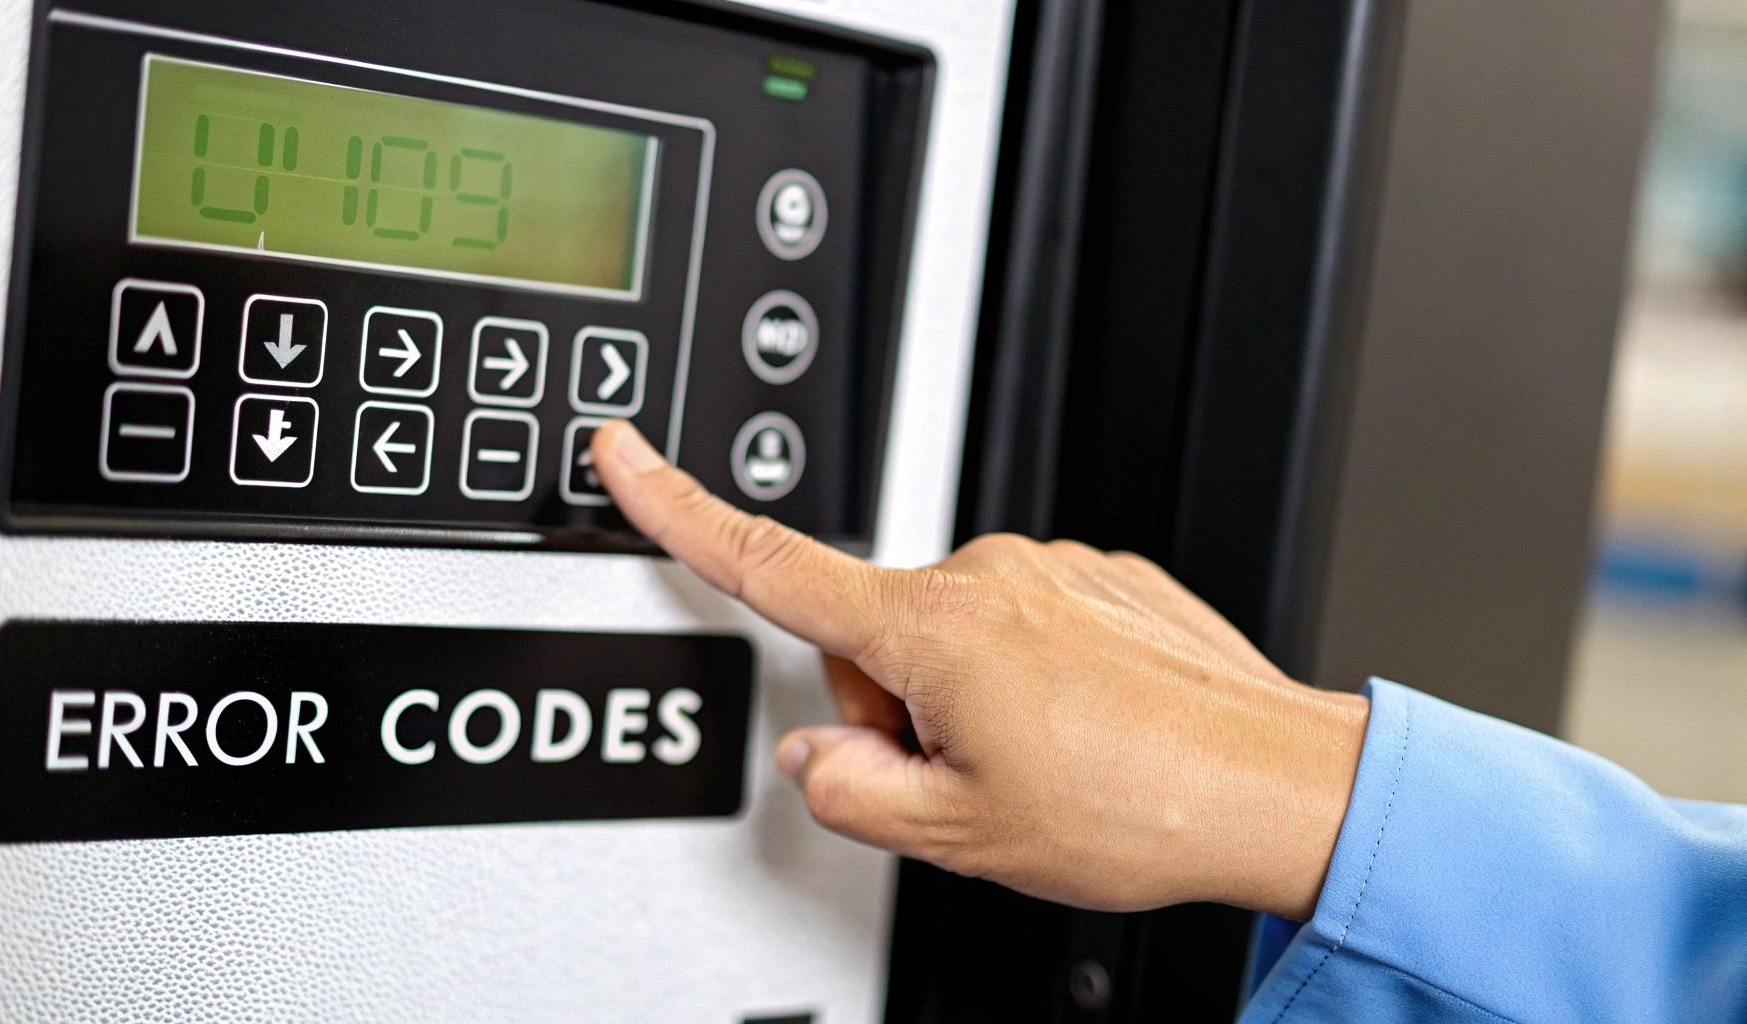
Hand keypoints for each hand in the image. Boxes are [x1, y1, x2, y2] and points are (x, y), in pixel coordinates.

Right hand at [590, 422, 1368, 919]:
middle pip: (869, 633)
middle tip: (965, 772)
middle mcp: (987, 575)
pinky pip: (1021, 620)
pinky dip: (1028, 675)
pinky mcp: (1100, 578)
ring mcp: (1050, 568)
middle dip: (892, 704)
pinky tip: (1082, 727)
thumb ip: (852, 791)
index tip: (625, 454)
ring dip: (964, 694)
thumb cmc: (1139, 806)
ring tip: (1040, 758)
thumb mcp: (961, 834)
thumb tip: (814, 758)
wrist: (1276, 786)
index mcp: (932, 629)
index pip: (772, 562)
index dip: (679, 509)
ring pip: (947, 632)